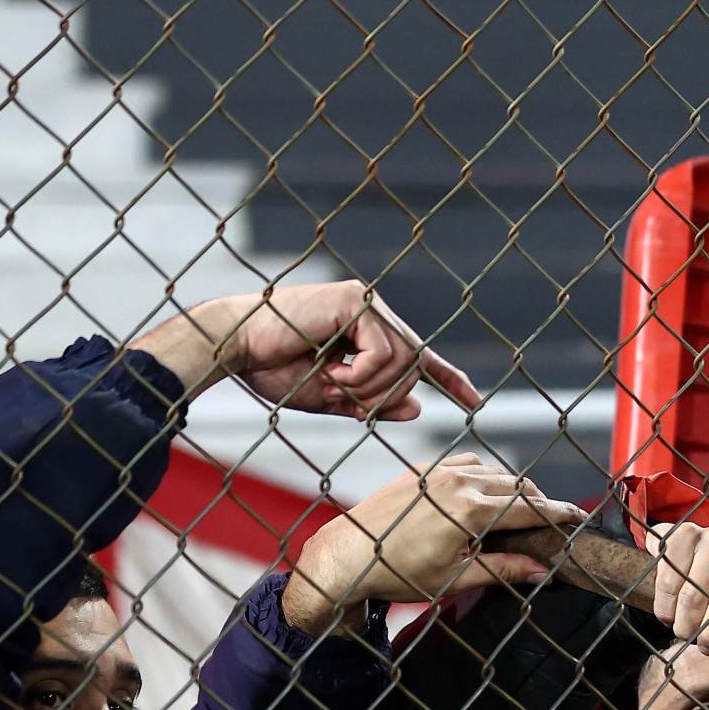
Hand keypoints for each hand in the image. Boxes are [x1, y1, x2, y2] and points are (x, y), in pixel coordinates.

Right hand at [134, 282, 482, 419]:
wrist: (233, 349)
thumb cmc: (272, 371)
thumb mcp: (332, 397)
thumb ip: (373, 402)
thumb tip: (419, 408)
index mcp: (365, 330)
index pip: (417, 356)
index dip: (448, 378)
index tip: (474, 401)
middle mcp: (370, 311)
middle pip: (413, 365)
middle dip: (386, 396)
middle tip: (346, 399)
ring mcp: (363, 301)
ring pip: (403, 362)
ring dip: (369, 389)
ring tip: (332, 384)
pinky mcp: (354, 301)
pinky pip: (384, 354)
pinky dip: (361, 376)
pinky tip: (332, 372)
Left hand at [281, 458, 577, 632]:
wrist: (348, 555)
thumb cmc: (397, 572)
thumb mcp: (456, 577)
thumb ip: (503, 570)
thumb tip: (541, 571)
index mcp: (469, 511)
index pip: (529, 507)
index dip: (558, 513)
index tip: (577, 517)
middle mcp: (457, 483)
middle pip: (516, 484)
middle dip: (539, 501)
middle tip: (550, 520)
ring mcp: (438, 472)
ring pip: (493, 470)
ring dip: (512, 486)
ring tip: (520, 509)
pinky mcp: (422, 470)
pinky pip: (466, 463)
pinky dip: (485, 475)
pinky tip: (485, 492)